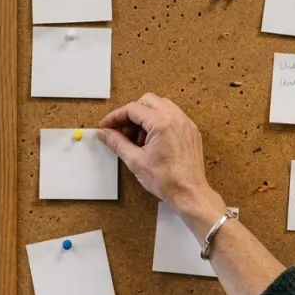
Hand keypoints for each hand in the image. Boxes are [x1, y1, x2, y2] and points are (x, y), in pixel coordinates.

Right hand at [98, 93, 218, 213]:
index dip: (115, 117)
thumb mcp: (135, 161)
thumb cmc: (167, 181)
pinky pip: (171, 116)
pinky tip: (151, 141)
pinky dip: (157, 122)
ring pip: (160, 106)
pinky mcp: (190, 131)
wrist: (189, 193)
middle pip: (147, 101)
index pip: (133, 109)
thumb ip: (117, 143)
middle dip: (130, 114)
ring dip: (144, 117)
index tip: (106, 126)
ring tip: (137, 139)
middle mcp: (176, 118)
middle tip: (121, 131)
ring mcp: (185, 123)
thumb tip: (104, 133)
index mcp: (162, 123)